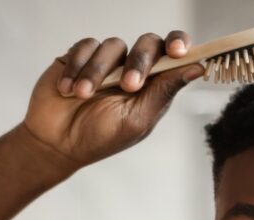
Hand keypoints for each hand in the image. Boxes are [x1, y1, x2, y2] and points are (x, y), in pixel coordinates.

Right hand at [21, 31, 204, 171]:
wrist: (56, 143)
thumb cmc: (99, 138)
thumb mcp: (136, 120)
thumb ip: (164, 92)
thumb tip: (198, 68)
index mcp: (152, 85)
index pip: (173, 54)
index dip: (179, 44)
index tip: (178, 50)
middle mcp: (132, 68)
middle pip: (147, 43)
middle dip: (140, 61)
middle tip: (128, 86)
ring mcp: (107, 61)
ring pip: (112, 45)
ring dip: (97, 71)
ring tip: (82, 96)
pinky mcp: (80, 56)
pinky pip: (84, 47)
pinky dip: (76, 67)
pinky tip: (68, 90)